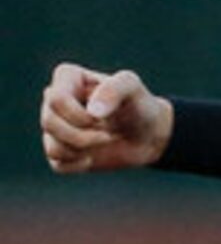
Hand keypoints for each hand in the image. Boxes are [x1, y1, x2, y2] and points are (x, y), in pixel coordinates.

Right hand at [38, 64, 173, 174]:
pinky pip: (58, 164)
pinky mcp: (61, 150)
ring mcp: (55, 126)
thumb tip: (92, 112)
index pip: (55, 99)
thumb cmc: (138, 105)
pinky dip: (78, 165)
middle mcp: (54, 101)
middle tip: (109, 136)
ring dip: (83, 151)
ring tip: (104, 142)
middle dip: (83, 136)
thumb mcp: (133, 88)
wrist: (148, 134)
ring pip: (52, 146)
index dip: (79, 115)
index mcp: (66, 78)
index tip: (102, 117)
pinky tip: (93, 157)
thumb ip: (114, 89)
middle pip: (49, 122)